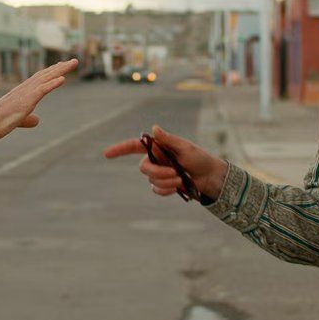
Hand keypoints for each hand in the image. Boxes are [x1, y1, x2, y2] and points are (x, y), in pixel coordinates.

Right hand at [0, 59, 76, 139]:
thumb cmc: (0, 122)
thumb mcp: (19, 120)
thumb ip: (29, 119)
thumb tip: (37, 120)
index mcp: (23, 92)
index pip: (39, 79)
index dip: (51, 72)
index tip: (61, 66)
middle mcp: (25, 88)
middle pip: (45, 74)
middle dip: (60, 68)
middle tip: (73, 61)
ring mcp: (26, 93)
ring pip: (46, 78)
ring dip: (60, 70)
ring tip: (73, 64)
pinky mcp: (26, 100)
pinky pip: (42, 90)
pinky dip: (53, 84)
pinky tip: (63, 79)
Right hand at [102, 125, 227, 198]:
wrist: (211, 177)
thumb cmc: (200, 159)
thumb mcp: (185, 147)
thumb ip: (168, 140)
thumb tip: (153, 129)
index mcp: (159, 147)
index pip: (134, 146)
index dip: (120, 149)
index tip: (106, 154)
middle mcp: (157, 159)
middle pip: (143, 168)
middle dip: (157, 173)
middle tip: (175, 174)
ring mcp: (160, 173)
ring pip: (151, 181)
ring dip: (166, 182)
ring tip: (181, 179)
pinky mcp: (165, 185)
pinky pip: (157, 190)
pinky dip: (167, 190)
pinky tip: (178, 187)